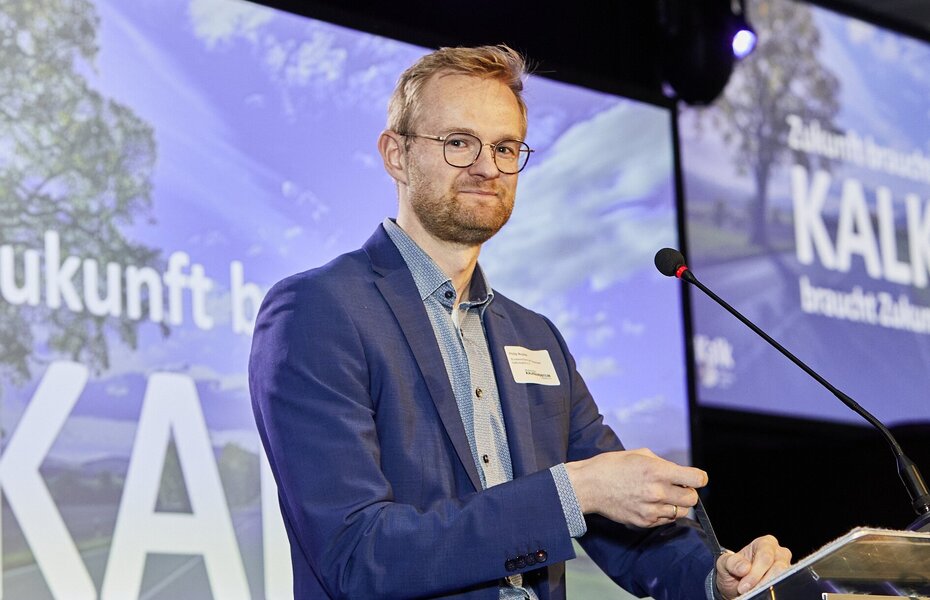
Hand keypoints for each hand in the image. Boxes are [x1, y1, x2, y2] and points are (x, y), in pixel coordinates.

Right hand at [564, 448, 707, 527]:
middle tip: (677, 487)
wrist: (588, 486)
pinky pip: (665, 520)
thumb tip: (678, 473)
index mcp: (657, 471)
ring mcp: (651, 509)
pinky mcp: (644, 522)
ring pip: (680, 512)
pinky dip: (663, 512)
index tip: (695, 477)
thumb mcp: (639, 455)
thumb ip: (663, 464)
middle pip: (692, 499)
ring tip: (661, 496)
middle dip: (688, 492)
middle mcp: (657, 492)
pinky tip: (650, 503)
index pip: (696, 479)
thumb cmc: (612, 466)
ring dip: (676, 504)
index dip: (699, 477)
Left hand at [715, 535, 791, 597]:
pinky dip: (772, 592)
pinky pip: (784, 586)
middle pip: (778, 568)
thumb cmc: (733, 569)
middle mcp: (779, 553)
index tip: (743, 586)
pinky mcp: (788, 580)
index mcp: (765, 543)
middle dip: (761, 582)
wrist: (736, 584)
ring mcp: (785, 567)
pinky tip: (761, 594)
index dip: (755, 573)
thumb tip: (745, 567)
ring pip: (783, 578)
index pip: (765, 557)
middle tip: (747, 592)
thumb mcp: (725, 563)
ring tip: (753, 593)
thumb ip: (732, 562)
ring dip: (767, 588)